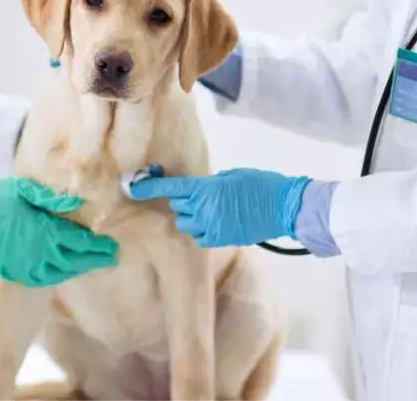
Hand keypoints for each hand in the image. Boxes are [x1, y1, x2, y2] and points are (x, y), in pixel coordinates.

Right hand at [0, 178, 117, 286]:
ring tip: (91, 262)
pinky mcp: (15, 273)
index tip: (112, 247)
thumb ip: (52, 199)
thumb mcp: (25, 190)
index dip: (99, 247)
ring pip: (61, 272)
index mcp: (45, 231)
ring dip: (78, 267)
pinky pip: (44, 278)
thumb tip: (78, 203)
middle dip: (95, 259)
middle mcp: (39, 253)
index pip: (80, 243)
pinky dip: (58, 274)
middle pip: (76, 261)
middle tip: (111, 257)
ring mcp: (26, 267)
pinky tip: (65, 268)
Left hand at [128, 168, 310, 247]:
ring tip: (208, 210)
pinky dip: (201, 231)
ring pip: (185, 224)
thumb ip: (211, 184)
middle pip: (177, 206)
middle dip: (182, 200)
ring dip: (191, 217)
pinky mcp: (222, 240)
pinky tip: (214, 223)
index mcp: (206, 189)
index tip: (132, 186)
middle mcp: (204, 209)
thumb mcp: (232, 176)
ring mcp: (212, 227)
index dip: (148, 187)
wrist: (284, 208)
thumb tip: (199, 190)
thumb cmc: (261, 184)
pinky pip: (199, 237)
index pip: (170, 189)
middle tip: (198, 195)